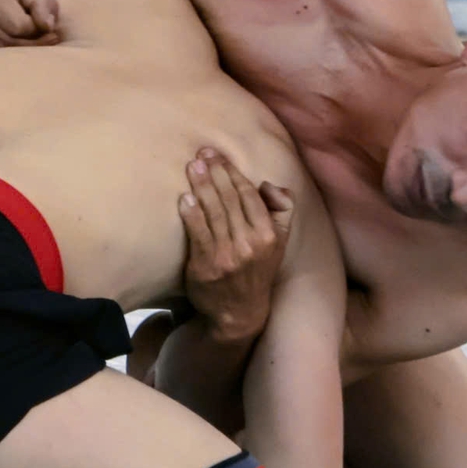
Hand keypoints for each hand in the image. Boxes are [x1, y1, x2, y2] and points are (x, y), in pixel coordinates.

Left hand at [177, 149, 294, 343]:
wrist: (239, 313)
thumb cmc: (257, 270)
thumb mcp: (279, 242)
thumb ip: (281, 211)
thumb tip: (269, 184)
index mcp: (269, 236)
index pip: (249, 195)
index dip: (233, 173)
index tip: (218, 156)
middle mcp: (250, 244)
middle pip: (229, 199)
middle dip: (215, 173)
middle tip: (201, 154)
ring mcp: (227, 255)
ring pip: (213, 212)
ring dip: (201, 186)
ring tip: (192, 167)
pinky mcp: (206, 266)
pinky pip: (198, 233)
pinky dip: (191, 214)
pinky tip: (184, 199)